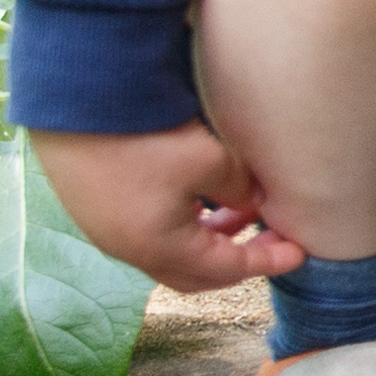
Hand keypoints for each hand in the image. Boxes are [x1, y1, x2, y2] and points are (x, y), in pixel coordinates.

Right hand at [30, 120, 306, 291]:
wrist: (74, 101)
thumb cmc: (145, 135)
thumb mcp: (210, 162)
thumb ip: (241, 190)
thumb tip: (254, 203)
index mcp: (159, 248)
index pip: (225, 270)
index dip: (267, 262)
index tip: (301, 252)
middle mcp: (127, 248)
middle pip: (193, 274)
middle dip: (237, 261)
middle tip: (271, 239)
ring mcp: (105, 229)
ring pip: (169, 252)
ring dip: (208, 239)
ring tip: (242, 211)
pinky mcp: (93, 206)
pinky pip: (147, 233)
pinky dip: (182, 226)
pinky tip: (200, 199)